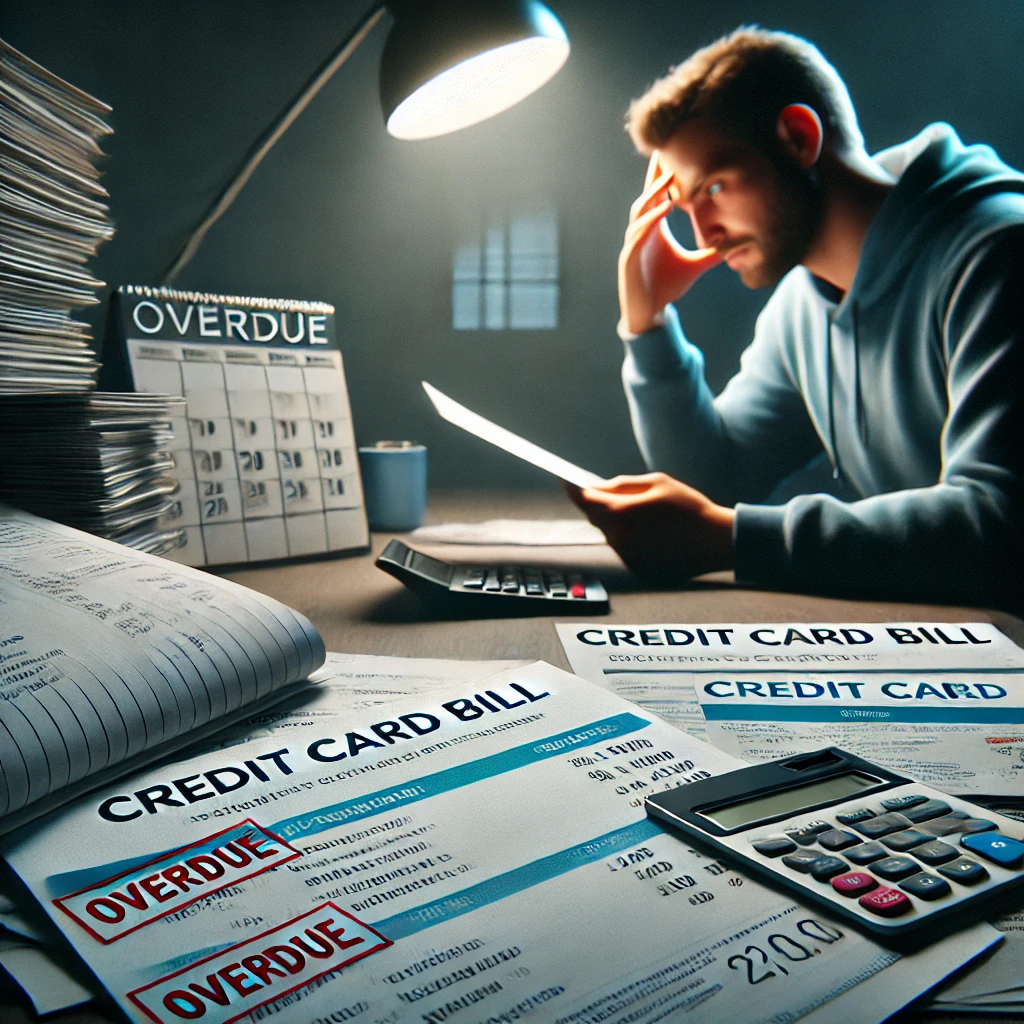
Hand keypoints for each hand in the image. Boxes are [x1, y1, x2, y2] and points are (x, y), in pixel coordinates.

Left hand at [567, 473, 734, 582]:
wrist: (717, 542)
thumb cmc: (690, 508)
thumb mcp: (657, 483)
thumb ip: (621, 484)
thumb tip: (596, 487)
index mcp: (623, 513)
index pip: (585, 500)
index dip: (573, 489)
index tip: (566, 480)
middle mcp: (620, 538)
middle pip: (595, 517)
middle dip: (601, 505)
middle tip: (617, 496)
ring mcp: (628, 557)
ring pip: (609, 534)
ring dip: (617, 523)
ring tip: (648, 517)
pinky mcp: (637, 569)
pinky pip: (623, 549)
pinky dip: (630, 539)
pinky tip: (655, 534)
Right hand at [618, 152, 722, 333]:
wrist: (650, 313)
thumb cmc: (667, 288)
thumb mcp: (695, 266)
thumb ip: (711, 253)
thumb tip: (733, 244)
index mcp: (653, 230)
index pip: (656, 197)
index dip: (661, 177)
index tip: (670, 154)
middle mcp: (640, 232)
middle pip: (646, 197)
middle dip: (655, 176)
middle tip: (665, 151)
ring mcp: (632, 244)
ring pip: (640, 212)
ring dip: (654, 194)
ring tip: (669, 177)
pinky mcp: (629, 258)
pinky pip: (639, 234)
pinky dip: (651, 219)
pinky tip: (665, 208)